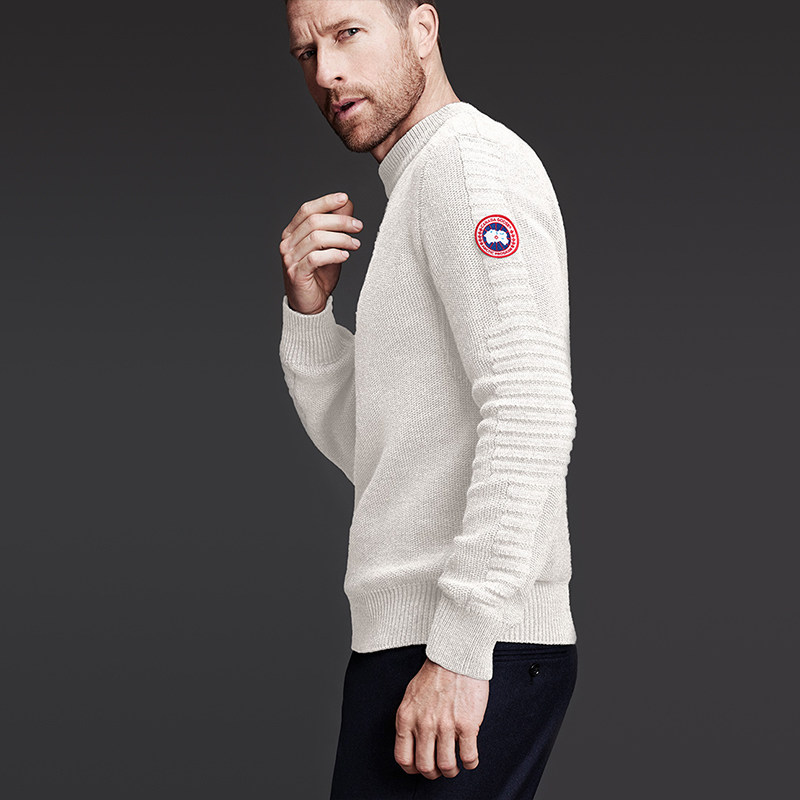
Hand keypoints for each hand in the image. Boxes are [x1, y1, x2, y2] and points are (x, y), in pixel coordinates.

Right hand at [279, 191, 363, 314]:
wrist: (309, 304)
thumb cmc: (319, 275)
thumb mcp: (330, 247)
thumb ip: (335, 227)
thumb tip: (346, 204)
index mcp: (292, 233)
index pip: (307, 210)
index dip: (326, 201)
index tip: (344, 198)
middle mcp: (287, 243)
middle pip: (314, 222)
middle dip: (340, 221)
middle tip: (358, 226)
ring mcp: (290, 258)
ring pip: (316, 238)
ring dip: (340, 239)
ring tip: (355, 244)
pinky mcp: (296, 273)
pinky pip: (315, 258)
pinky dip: (333, 254)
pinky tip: (345, 256)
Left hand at [394, 657, 488, 779]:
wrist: (456, 656)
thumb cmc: (435, 673)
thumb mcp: (411, 695)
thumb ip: (410, 719)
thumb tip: (412, 740)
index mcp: (406, 717)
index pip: (403, 758)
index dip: (413, 769)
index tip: (421, 767)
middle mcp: (424, 724)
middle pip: (425, 767)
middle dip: (433, 773)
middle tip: (440, 768)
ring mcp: (446, 725)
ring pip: (447, 766)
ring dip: (452, 771)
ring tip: (456, 765)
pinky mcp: (467, 725)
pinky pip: (468, 757)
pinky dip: (470, 763)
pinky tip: (470, 757)